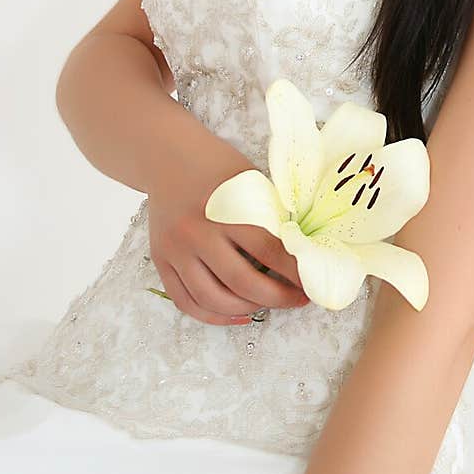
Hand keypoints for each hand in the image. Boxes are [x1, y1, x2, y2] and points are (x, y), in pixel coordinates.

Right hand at [146, 156, 308, 324]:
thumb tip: (302, 252)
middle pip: (242, 281)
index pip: (269, 250)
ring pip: (213, 299)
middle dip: (277, 298)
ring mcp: (176, 250)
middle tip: (298, 300)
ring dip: (246, 309)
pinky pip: (186, 301)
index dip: (295, 272)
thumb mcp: (249, 182)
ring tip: (268, 304)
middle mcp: (197, 233)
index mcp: (226, 210)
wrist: (167, 157)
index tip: (313, 282)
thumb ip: (269, 216)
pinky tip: (238, 314)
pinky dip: (213, 316)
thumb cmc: (217, 167)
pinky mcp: (161, 261)